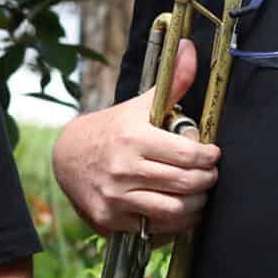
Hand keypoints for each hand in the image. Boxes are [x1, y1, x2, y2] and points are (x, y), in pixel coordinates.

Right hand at [52, 38, 220, 235]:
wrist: (67, 155)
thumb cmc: (110, 130)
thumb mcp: (138, 106)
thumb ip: (171, 83)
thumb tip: (188, 49)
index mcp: (132, 137)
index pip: (189, 154)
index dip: (209, 156)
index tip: (211, 153)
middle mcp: (123, 167)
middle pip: (187, 183)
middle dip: (207, 180)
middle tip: (207, 174)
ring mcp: (115, 195)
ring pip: (176, 210)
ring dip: (195, 204)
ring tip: (195, 192)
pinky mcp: (110, 217)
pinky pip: (157, 227)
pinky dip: (174, 221)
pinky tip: (175, 207)